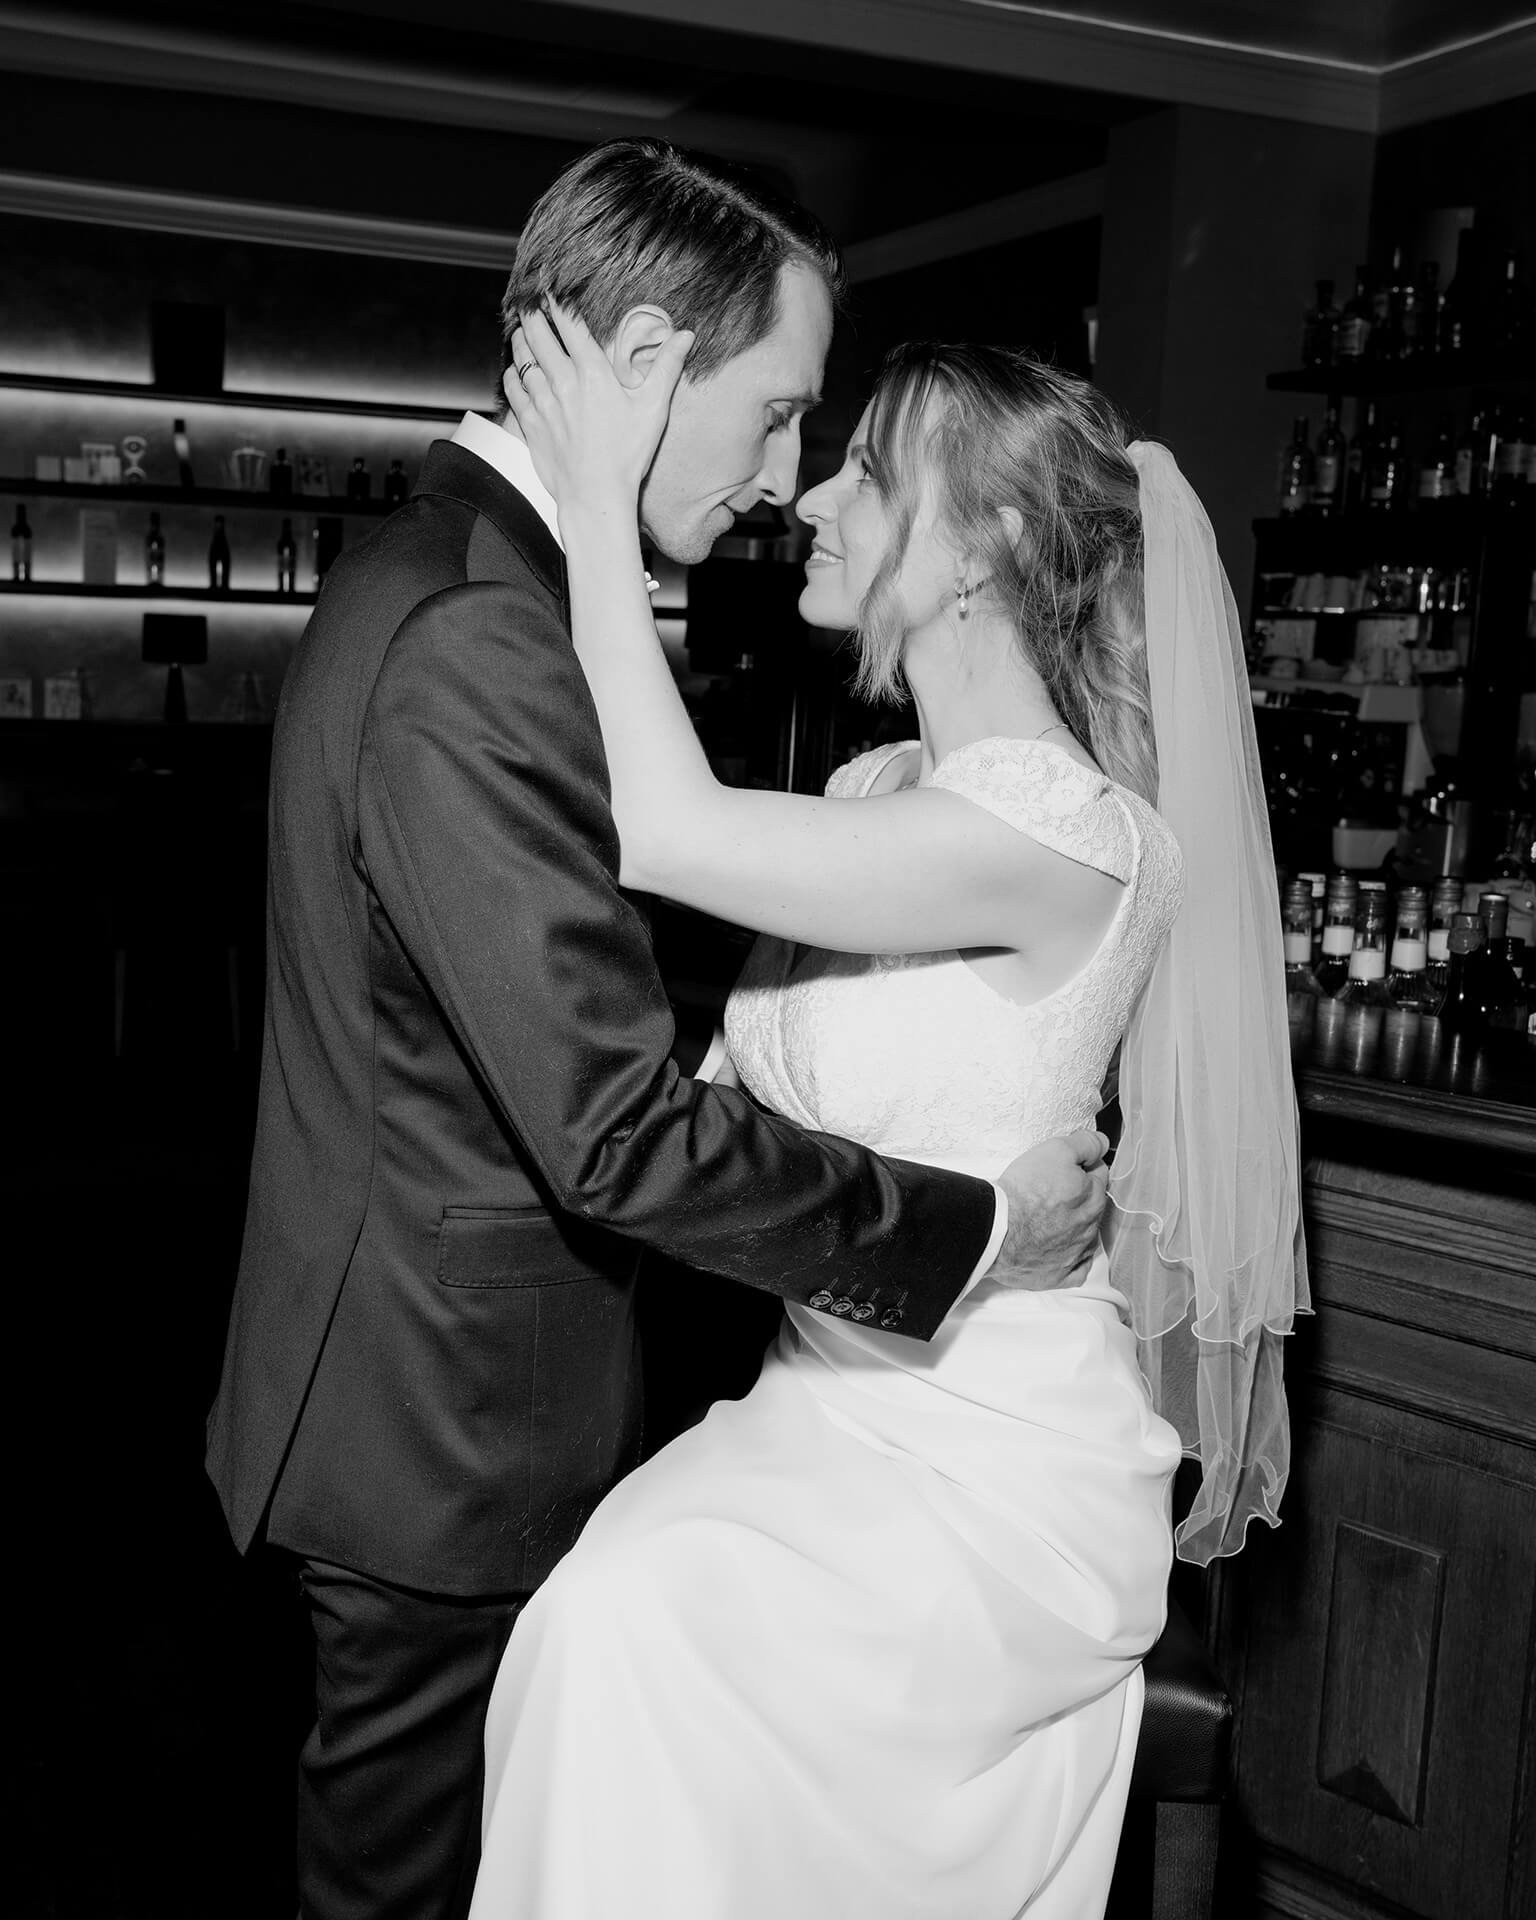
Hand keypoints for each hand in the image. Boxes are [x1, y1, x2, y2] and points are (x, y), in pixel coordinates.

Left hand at [504, 299, 694, 511]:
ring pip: (521, 357)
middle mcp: (563, 382)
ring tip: (521, 330)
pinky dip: (512, 374)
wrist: (596, 496)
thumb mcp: (653, 409)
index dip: (557, 300)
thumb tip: (684, 336)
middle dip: (532, 312)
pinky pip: (513, 388)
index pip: (569, 322)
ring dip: (520, 339)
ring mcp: (543, 402)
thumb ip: (667, 367)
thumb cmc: (627, 457)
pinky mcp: (530, 423)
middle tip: (530, 302)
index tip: (552, 288)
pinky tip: (515, 370)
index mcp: (593, 373)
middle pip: (537, 333)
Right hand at [990, 1131, 1109, 1290]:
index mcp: (1093, 1198)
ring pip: (1085, 1236)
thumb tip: (1103, 1143)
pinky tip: (1062, 1250)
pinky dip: (1073, 1260)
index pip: (1099, 1174)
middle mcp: (1090, 1228)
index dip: (1083, 1165)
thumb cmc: (1024, 1190)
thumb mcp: (1056, 1151)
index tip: (1067, 1164)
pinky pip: (1076, 1270)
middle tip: (1055, 1188)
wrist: (996, 1228)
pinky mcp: (1059, 1275)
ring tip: (1051, 1217)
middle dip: (1081, 1195)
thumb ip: (1086, 1144)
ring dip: (1075, 1225)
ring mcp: (1075, 1254)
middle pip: (1093, 1205)